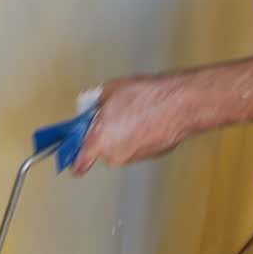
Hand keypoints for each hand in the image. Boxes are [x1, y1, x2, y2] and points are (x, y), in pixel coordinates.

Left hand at [72, 74, 194, 174]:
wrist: (182, 104)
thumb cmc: (149, 96)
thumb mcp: (110, 90)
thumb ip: (92, 101)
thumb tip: (87, 105)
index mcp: (100, 141)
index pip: (77, 163)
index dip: (73, 155)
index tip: (71, 149)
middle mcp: (115, 155)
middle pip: (99, 149)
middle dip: (101, 134)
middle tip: (109, 114)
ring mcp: (133, 157)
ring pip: (118, 147)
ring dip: (121, 134)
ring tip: (133, 113)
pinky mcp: (149, 156)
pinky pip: (134, 146)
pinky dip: (136, 136)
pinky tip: (145, 118)